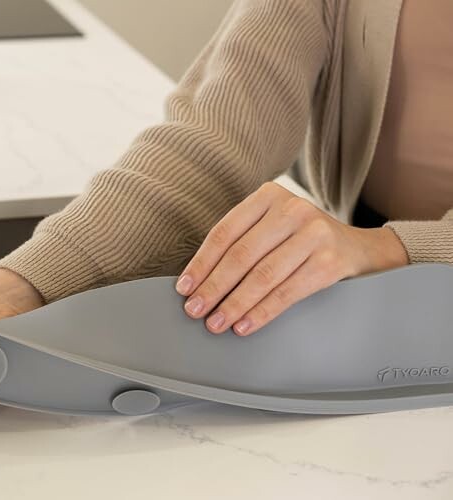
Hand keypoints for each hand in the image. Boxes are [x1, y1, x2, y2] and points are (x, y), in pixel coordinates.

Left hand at [175, 182, 408, 335]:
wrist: (357, 247)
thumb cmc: (302, 239)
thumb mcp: (273, 226)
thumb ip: (242, 242)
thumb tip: (200, 280)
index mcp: (268, 196)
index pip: (225, 232)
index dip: (201, 263)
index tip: (185, 287)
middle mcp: (291, 209)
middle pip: (241, 255)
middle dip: (213, 287)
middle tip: (195, 310)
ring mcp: (313, 233)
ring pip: (262, 276)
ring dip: (234, 304)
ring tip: (215, 323)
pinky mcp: (329, 262)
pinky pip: (286, 293)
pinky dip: (261, 312)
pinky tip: (244, 325)